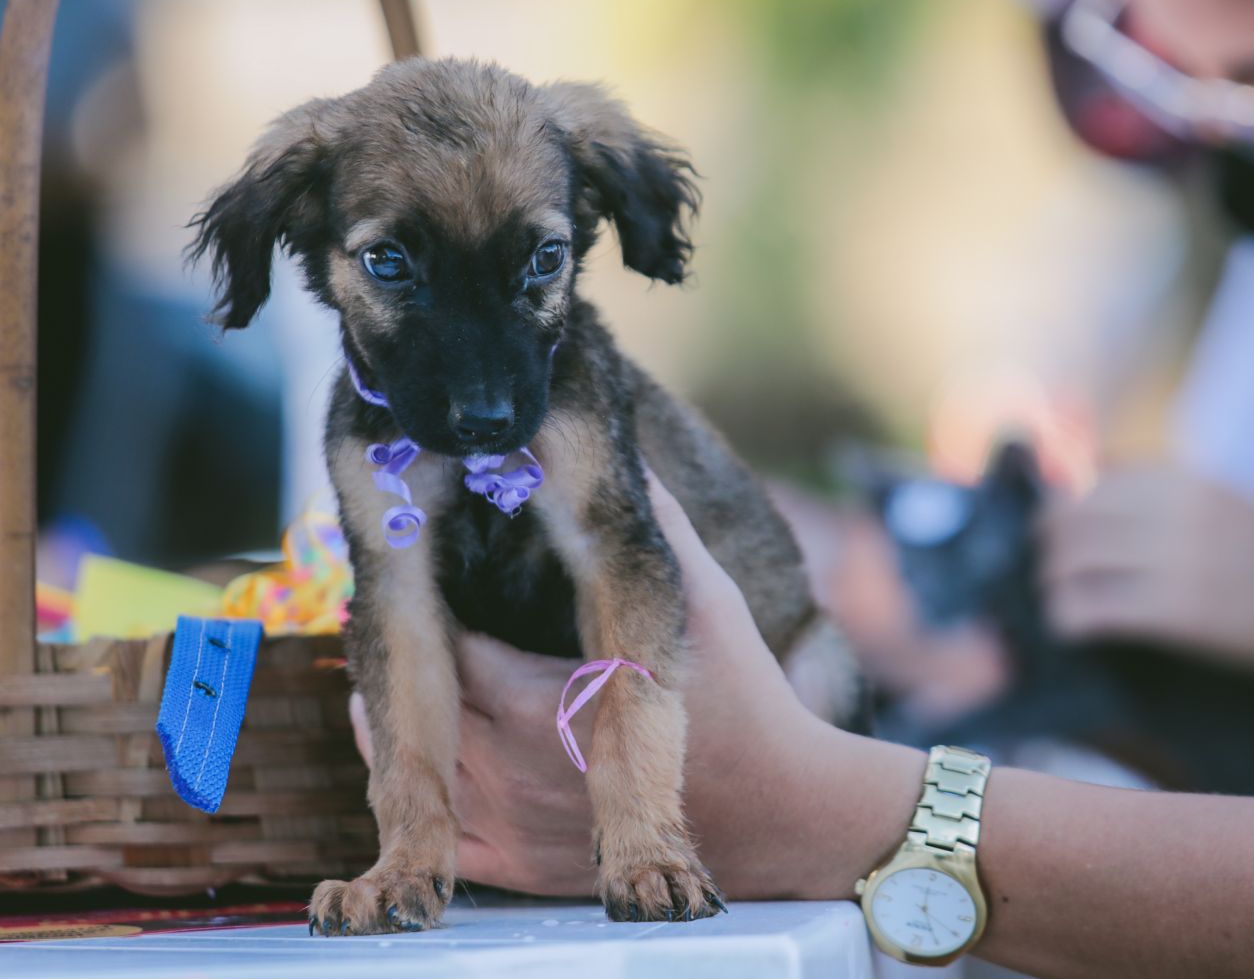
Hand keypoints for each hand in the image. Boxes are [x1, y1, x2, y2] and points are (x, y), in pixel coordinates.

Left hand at [351, 471, 923, 900]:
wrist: (784, 816)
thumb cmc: (749, 702)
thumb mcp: (708, 600)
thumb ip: (658, 526)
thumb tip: (626, 455)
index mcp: (542, 702)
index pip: (447, 643)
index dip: (435, 604)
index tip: (434, 572)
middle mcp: (512, 770)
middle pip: (417, 708)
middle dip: (413, 660)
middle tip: (406, 617)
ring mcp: (514, 827)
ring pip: (413, 774)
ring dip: (396, 728)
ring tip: (405, 682)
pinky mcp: (525, 870)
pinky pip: (445, 842)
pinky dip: (423, 803)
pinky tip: (430, 764)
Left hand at [1039, 466, 1253, 697]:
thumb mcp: (1231, 501)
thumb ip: (1171, 489)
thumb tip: (1096, 467)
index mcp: (1193, 481)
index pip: (1100, 478)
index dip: (1067, 502)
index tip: (1059, 524)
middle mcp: (1181, 512)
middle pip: (1077, 516)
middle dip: (1049, 542)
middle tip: (1044, 565)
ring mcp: (1179, 560)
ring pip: (1077, 561)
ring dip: (1052, 582)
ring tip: (1052, 597)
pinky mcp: (1179, 612)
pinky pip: (1097, 609)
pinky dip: (1070, 618)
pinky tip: (1067, 628)